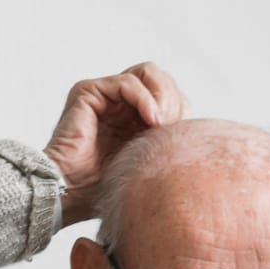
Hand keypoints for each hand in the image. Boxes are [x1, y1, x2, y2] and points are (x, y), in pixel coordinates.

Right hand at [44, 61, 188, 226]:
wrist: (68, 195)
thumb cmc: (103, 192)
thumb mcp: (147, 169)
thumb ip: (166, 151)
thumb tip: (202, 145)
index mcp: (133, 118)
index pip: (170, 95)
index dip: (182, 109)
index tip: (183, 138)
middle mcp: (119, 102)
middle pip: (161, 78)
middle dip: (175, 98)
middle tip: (175, 126)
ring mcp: (104, 95)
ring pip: (147, 72)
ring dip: (163, 95)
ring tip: (164, 124)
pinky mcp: (89, 93)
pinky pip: (126, 82)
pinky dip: (145, 98)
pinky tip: (153, 121)